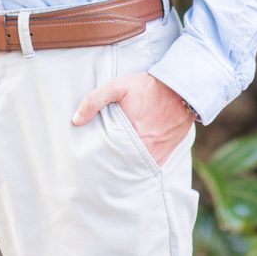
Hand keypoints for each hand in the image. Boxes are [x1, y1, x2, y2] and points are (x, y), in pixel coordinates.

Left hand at [72, 71, 194, 166]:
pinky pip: (145, 167)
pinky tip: (125, 161)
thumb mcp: (118, 87)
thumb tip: (75, 120)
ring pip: (131, 168)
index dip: (94, 158)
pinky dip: (135, 165)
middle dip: (106, 166)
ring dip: (121, 167)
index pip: (105, 155)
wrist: (181, 89)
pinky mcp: (163, 157)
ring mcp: (155, 156)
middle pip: (118, 165)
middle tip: (93, 169)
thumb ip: (95, 100)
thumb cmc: (147, 87)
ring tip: (107, 167)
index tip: (85, 159)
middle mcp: (143, 150)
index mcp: (130, 135)